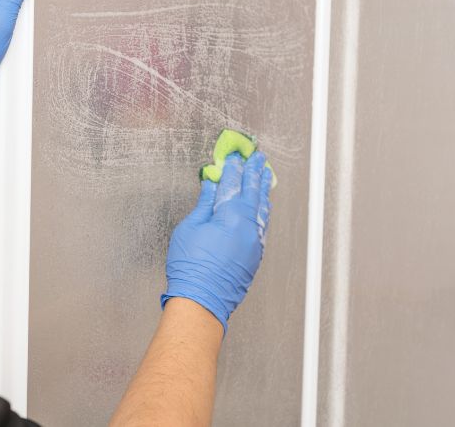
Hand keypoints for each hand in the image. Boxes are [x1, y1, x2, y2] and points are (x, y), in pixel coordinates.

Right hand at [161, 151, 273, 333]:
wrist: (202, 299)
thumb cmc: (191, 267)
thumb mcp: (190, 228)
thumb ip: (204, 204)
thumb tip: (211, 187)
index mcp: (232, 215)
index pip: (234, 183)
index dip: (233, 167)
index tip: (235, 155)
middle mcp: (249, 226)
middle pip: (254, 192)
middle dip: (255, 172)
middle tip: (258, 157)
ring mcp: (255, 240)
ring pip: (263, 208)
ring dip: (262, 189)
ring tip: (265, 175)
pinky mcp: (255, 254)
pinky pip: (263, 223)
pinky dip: (263, 209)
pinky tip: (262, 204)